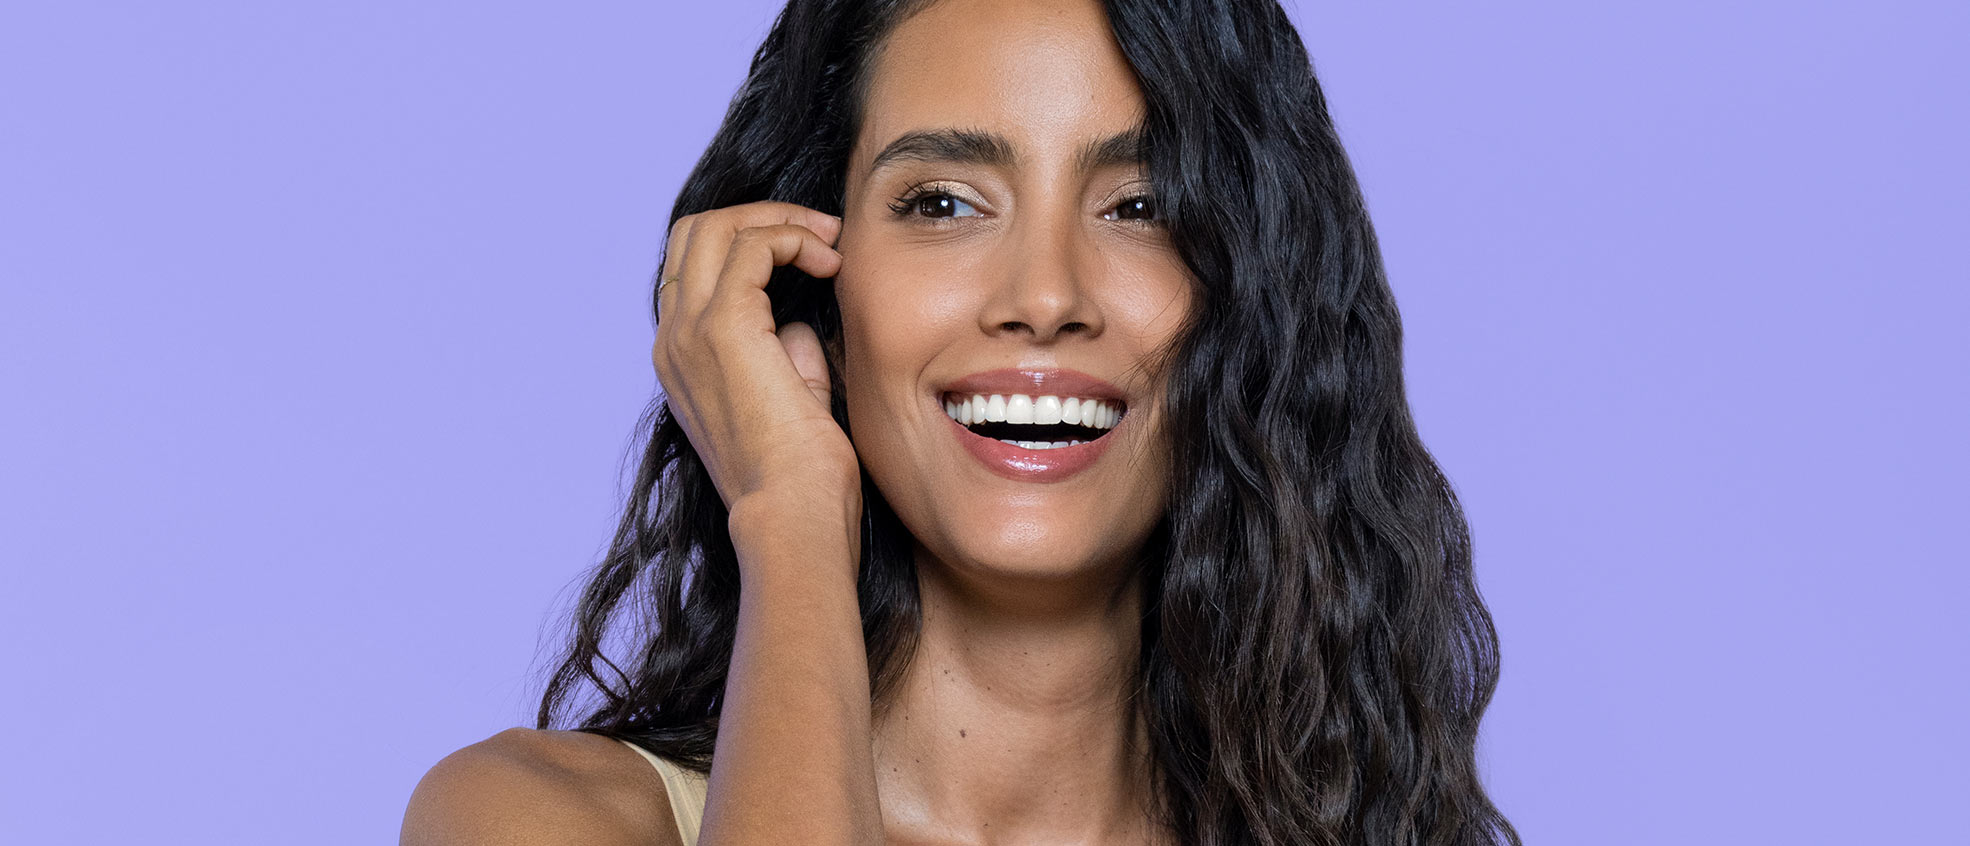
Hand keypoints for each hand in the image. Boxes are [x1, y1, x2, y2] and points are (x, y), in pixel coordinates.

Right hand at [651, 201, 860, 518]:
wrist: (792, 517)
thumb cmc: (802, 476)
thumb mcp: (789, 400)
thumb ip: (786, 354)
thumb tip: (800, 321)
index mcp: (681, 360)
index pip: (695, 268)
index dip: (749, 243)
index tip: (811, 253)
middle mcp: (673, 341)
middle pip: (694, 233)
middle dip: (761, 217)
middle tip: (821, 233)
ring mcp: (691, 333)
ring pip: (716, 227)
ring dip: (779, 220)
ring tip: (830, 241)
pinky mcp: (724, 329)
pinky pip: (752, 247)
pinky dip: (794, 238)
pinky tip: (831, 263)